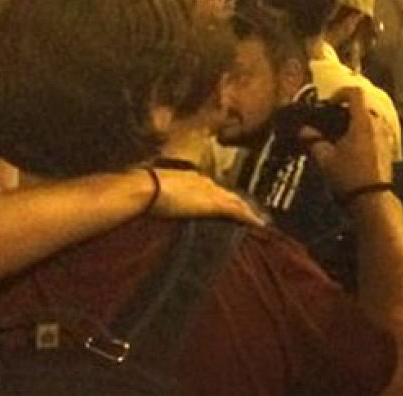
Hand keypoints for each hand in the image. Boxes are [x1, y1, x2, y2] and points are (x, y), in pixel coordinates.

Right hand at [149, 169, 263, 225]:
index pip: (212, 188)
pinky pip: (237, 211)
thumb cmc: (141, 190)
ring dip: (249, 211)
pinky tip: (260, 224)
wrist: (145, 188)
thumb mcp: (153, 191)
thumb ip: (159, 195)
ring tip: (261, 220)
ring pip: (236, 201)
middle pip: (228, 193)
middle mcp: (204, 182)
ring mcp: (210, 192)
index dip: (222, 196)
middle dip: (240, 202)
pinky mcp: (213, 204)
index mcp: (190, 177)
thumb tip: (152, 201)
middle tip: (253, 211)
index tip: (230, 202)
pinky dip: (249, 217)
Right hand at [305, 87, 390, 197]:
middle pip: (362, 107)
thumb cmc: (348, 176)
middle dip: (346, 111)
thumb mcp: (326, 159)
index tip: (328, 104)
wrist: (372, 199)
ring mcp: (386, 136)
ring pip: (369, 121)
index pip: (355, 93)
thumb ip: (314, 141)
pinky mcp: (389, 148)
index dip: (340, 93)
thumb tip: (304, 131)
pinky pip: (375, 133)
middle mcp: (378, 125)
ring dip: (355, 124)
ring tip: (340, 138)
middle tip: (331, 123)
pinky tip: (352, 150)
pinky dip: (363, 134)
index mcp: (363, 122)